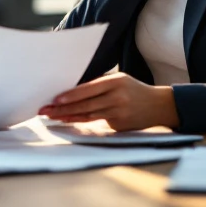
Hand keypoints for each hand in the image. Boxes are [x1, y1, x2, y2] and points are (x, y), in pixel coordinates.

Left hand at [38, 73, 178, 130]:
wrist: (159, 106)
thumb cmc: (134, 90)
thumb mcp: (119, 80)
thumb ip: (99, 85)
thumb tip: (71, 91)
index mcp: (116, 82)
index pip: (89, 89)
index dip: (72, 95)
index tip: (56, 99)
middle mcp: (117, 98)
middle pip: (86, 105)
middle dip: (63, 109)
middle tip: (46, 110)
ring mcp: (119, 113)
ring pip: (88, 116)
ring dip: (69, 116)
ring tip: (53, 116)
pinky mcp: (120, 126)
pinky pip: (97, 123)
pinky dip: (82, 122)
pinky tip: (69, 120)